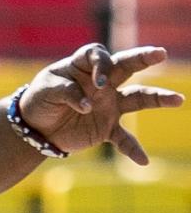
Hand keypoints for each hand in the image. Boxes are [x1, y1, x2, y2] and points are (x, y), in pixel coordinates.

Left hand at [19, 44, 184, 164]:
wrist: (37, 126)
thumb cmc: (40, 100)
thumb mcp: (46, 91)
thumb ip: (67, 93)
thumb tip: (88, 106)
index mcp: (82, 67)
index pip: (98, 55)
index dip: (101, 64)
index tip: (98, 81)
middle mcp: (101, 83)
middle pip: (126, 66)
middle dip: (143, 58)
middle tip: (161, 53)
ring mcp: (108, 105)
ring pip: (138, 98)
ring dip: (157, 98)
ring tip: (178, 99)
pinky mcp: (107, 128)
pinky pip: (124, 139)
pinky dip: (133, 149)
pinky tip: (142, 160)